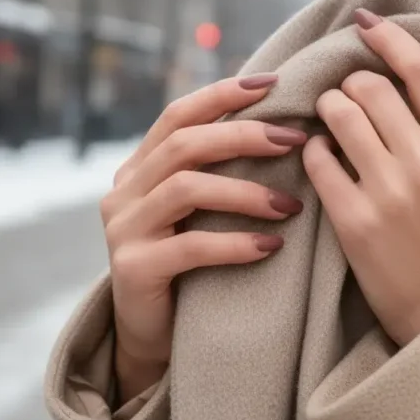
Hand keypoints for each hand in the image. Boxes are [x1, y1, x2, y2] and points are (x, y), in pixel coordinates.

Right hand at [101, 73, 305, 401]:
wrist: (152, 336)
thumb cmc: (188, 268)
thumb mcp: (197, 213)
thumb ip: (216, 172)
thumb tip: (280, 128)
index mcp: (139, 168)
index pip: (178, 115)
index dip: (223, 95)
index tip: (272, 84)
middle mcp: (124, 191)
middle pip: (184, 144)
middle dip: (245, 136)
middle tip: (295, 140)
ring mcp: (124, 229)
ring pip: (187, 189)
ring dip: (246, 192)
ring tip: (290, 204)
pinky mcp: (133, 268)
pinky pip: (191, 247)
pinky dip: (235, 243)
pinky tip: (270, 246)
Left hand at [303, 11, 419, 346]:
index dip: (390, 38)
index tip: (364, 23)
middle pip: (369, 88)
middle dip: (349, 84)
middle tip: (345, 96)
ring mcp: (388, 193)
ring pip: (338, 117)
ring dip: (326, 110)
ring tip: (329, 121)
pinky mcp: (353, 221)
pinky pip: (317, 161)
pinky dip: (313, 151)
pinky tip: (319, 157)